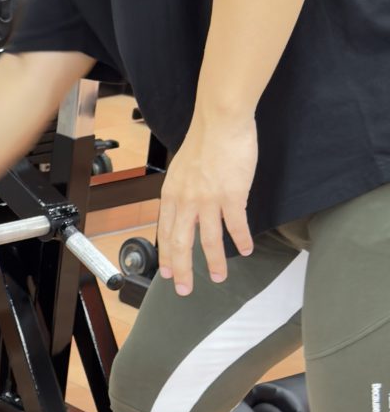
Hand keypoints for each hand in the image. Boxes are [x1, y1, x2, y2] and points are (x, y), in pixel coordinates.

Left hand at [156, 113, 257, 294]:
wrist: (220, 122)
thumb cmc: (204, 141)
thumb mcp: (181, 170)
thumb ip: (181, 192)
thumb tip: (183, 208)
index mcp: (172, 194)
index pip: (165, 232)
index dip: (167, 256)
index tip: (168, 273)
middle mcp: (186, 200)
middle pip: (181, 243)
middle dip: (183, 270)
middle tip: (185, 288)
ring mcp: (208, 199)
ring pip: (210, 240)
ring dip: (214, 262)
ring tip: (218, 277)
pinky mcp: (232, 195)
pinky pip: (236, 226)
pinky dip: (241, 241)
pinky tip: (246, 250)